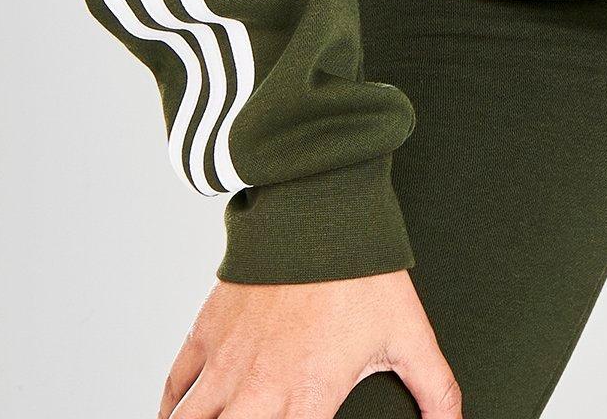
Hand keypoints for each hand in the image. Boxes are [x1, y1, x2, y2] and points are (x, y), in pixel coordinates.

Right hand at [159, 271, 459, 416]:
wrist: (319, 209)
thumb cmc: (363, 270)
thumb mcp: (409, 332)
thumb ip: (435, 385)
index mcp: (307, 397)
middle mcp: (258, 389)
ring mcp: (226, 362)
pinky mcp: (207, 332)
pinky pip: (174, 385)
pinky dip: (171, 408)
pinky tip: (179, 417)